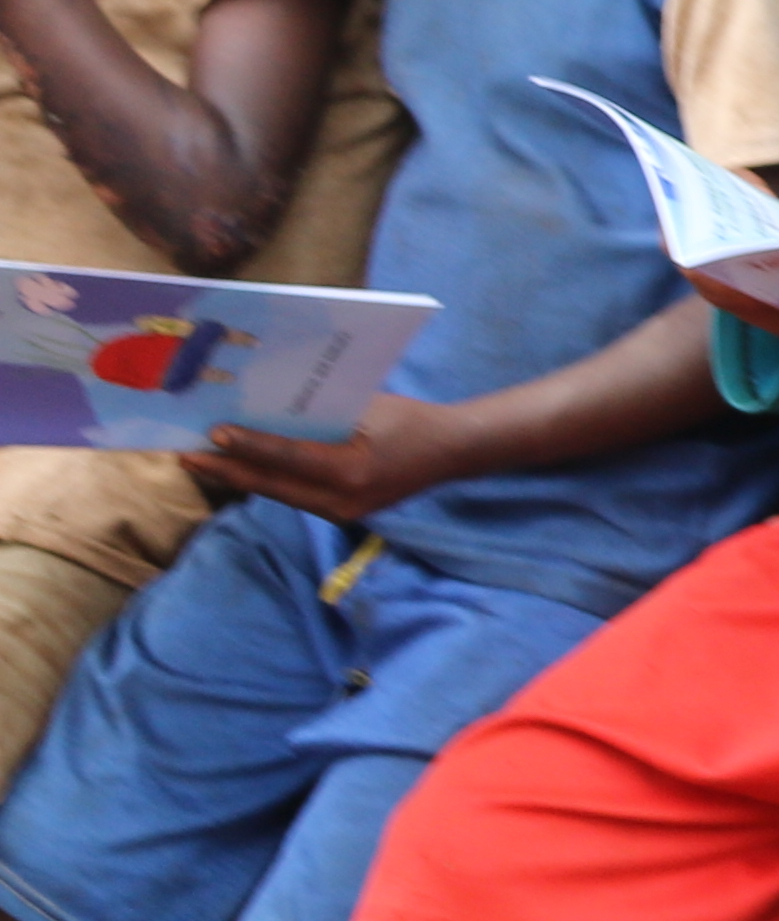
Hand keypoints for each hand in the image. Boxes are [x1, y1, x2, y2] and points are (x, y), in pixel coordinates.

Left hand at [204, 393, 484, 525]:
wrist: (452, 452)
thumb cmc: (411, 420)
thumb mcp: (366, 408)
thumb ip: (318, 415)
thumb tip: (266, 412)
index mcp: (350, 472)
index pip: (286, 458)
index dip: (247, 446)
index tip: (212, 434)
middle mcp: (342, 500)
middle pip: (270, 484)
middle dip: (225, 470)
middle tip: (184, 455)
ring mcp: (342, 512)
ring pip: (278, 493)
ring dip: (240, 477)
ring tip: (202, 461)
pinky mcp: (341, 512)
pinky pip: (294, 495)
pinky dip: (266, 480)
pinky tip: (241, 468)